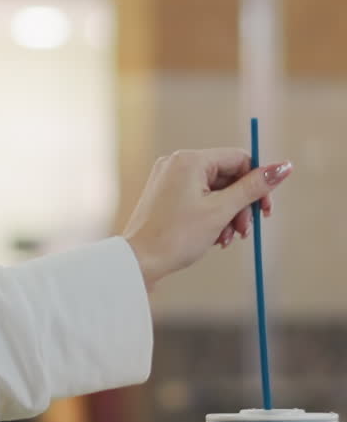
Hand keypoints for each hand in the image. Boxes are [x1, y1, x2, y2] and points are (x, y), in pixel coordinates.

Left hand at [122, 148, 291, 289]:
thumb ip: (253, 188)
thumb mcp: (221, 211)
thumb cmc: (176, 236)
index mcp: (190, 159)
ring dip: (228, 216)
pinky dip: (211, 217)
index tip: (265, 211)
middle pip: (227, 176)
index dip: (257, 184)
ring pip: (215, 191)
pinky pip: (199, 200)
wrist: (138, 262)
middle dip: (241, 206)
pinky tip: (214, 239)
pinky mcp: (165, 196)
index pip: (239, 159)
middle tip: (246, 231)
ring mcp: (169, 179)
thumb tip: (283, 166)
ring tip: (227, 239)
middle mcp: (177, 163)